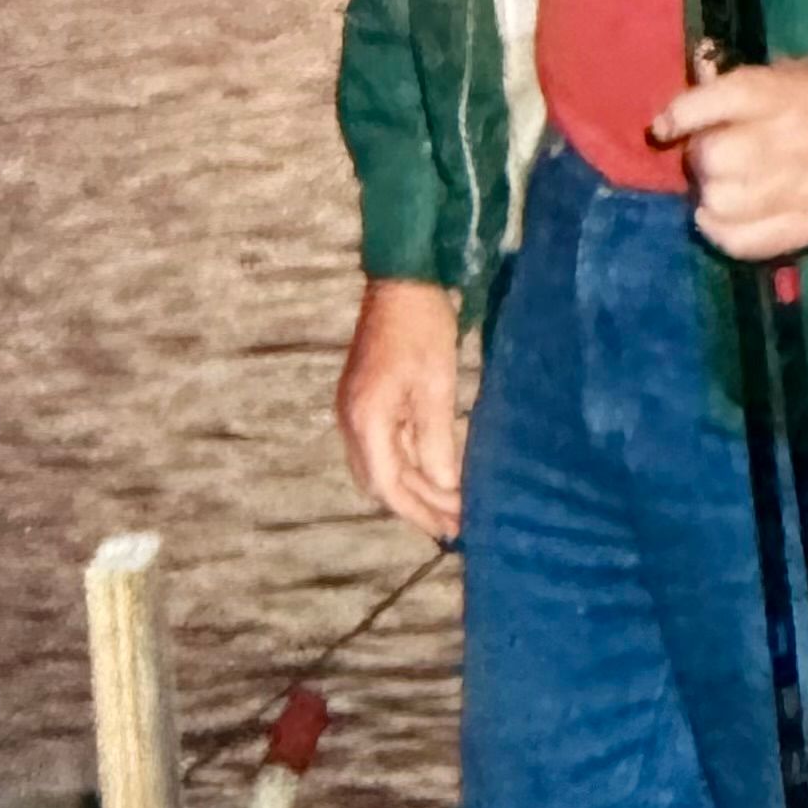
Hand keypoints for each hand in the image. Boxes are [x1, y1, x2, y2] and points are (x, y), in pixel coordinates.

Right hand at [335, 278, 464, 541]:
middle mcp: (351, 421)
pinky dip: (408, 465)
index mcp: (366, 420)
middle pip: (379, 483)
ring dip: (412, 488)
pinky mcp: (365, 401)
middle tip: (455, 524)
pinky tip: (433, 472)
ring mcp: (354, 411)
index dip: (420, 511)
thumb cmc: (421, 327)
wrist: (401, 280)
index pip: (389, 485)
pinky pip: (382, 447)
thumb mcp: (437, 386)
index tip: (453, 527)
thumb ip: (437, 441)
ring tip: (448, 505)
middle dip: (416, 506)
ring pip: (379, 468)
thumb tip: (445, 488)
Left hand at [652, 57, 807, 257]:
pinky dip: (719, 230)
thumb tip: (696, 75)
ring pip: (719, 201)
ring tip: (723, 184)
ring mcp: (799, 189)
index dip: (679, 117)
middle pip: (711, 157)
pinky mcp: (806, 227)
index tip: (664, 128)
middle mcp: (789, 140)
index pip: (712, 104)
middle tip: (713, 154)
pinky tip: (722, 215)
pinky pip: (739, 240)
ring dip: (709, 193)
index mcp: (786, 94)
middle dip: (701, 156)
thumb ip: (746, 81)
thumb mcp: (801, 71)